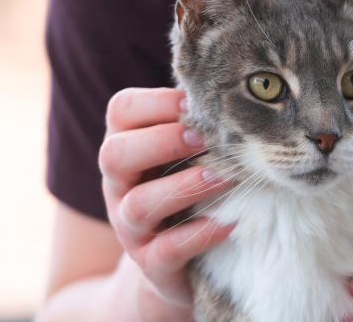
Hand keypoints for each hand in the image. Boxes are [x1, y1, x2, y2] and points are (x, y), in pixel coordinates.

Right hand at [99, 87, 234, 320]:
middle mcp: (118, 185)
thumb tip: (237, 88)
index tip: (194, 102)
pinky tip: (229, 223)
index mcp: (124, 146)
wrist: (176, 261)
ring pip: (139, 205)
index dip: (156, 102)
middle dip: (162, 141)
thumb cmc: (185, 184)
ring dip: (183, 186)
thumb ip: (195, 122)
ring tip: (223, 176)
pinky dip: (199, 235)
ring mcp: (130, 227)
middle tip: (203, 138)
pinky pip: (166, 251)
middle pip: (115, 154)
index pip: (120, 111)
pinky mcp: (151, 264)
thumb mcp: (182, 152)